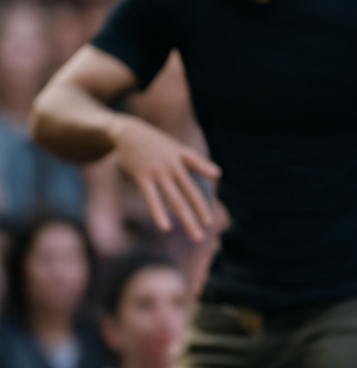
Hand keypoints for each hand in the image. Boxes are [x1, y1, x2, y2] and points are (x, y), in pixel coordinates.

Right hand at [111, 115, 220, 240]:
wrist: (127, 131)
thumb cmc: (154, 143)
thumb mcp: (177, 149)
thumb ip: (196, 162)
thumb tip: (218, 173)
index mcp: (183, 159)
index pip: (198, 183)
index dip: (203, 200)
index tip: (210, 220)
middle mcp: (174, 167)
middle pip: (190, 194)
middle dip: (199, 214)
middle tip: (205, 234)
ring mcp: (159, 172)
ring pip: (175, 199)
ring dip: (186, 218)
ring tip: (196, 236)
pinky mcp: (142, 177)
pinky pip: (152, 198)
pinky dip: (159, 212)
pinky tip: (165, 227)